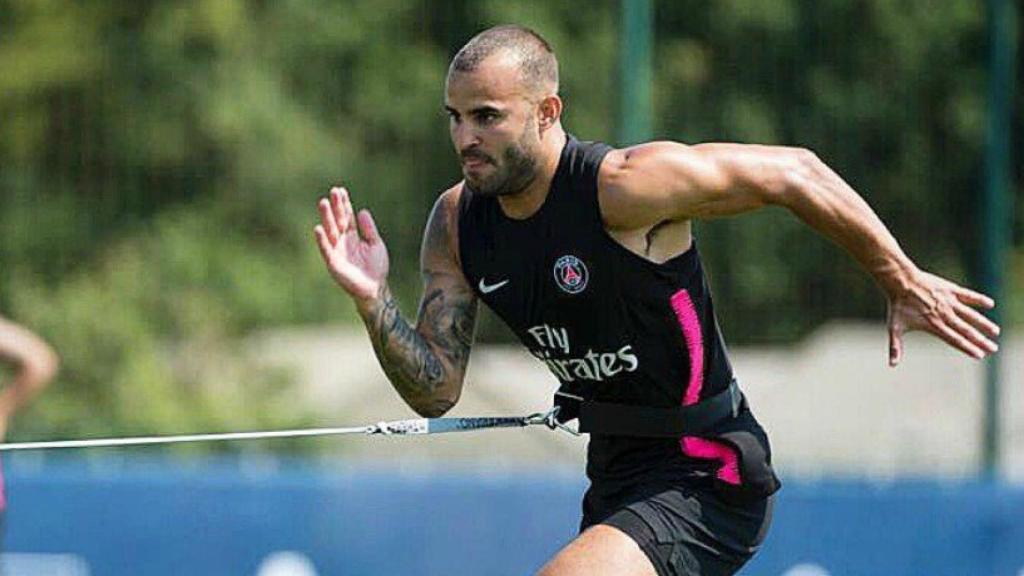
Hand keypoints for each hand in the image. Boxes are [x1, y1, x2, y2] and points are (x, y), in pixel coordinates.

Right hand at [314, 186, 389, 310]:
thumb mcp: (376, 244)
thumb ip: (369, 229)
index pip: (347, 216)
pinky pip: (326, 249)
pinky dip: (322, 239)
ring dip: (326, 217)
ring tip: (323, 203)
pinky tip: (319, 228)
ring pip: (330, 230)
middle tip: (332, 192)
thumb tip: (362, 210)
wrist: (375, 288)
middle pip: (338, 220)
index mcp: (353, 236)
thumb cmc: (376, 267)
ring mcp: (337, 250)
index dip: (344, 204)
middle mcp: (343, 241)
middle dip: (335, 206)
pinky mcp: (333, 262)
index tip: (341, 190)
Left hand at [887, 269, 999, 365]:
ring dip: (983, 323)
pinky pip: (968, 295)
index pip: (954, 340)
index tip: (980, 355)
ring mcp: (949, 302)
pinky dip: (979, 299)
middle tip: (993, 348)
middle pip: (966, 330)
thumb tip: (891, 365)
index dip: (967, 348)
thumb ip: (896, 347)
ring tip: (995, 332)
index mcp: (934, 325)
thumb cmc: (898, 306)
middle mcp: (944, 315)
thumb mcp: (895, 328)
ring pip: (970, 315)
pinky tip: (990, 304)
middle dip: (980, 340)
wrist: (900, 282)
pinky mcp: (950, 290)